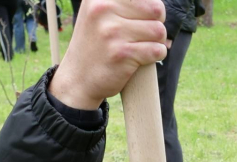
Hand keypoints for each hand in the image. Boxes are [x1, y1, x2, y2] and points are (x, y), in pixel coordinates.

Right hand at [50, 0, 166, 109]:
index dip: (151, 7)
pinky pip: (157, 50)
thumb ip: (121, 3)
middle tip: (146, 35)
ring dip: (158, 41)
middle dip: (157, 23)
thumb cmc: (96, 44)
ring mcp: (112, 31)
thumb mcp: (98, 13)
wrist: (78, 79)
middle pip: (156, 9)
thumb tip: (158, 6)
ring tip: (144, 46)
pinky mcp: (122, 53)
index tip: (144, 19)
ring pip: (159, 30)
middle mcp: (103, 8)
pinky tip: (144, 58)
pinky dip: (157, 55)